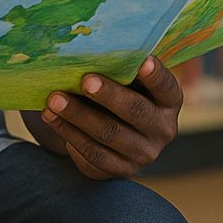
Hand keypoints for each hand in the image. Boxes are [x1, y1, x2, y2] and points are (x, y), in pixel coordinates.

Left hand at [38, 56, 182, 179]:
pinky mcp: (120, 170)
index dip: (156, 76)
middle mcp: (163, 130)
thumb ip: (120, 69)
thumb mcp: (128, 80)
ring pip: (109, 135)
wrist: (113, 130)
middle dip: (108, 95)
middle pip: (135, 112)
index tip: (143, 61)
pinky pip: (93, 155)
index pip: (166, 87)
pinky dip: (69, 134)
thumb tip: (90, 51)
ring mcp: (143, 155)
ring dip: (78, 116)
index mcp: (170, 101)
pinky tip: (52, 118)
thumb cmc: (121, 91)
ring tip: (54, 99)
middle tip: (84, 80)